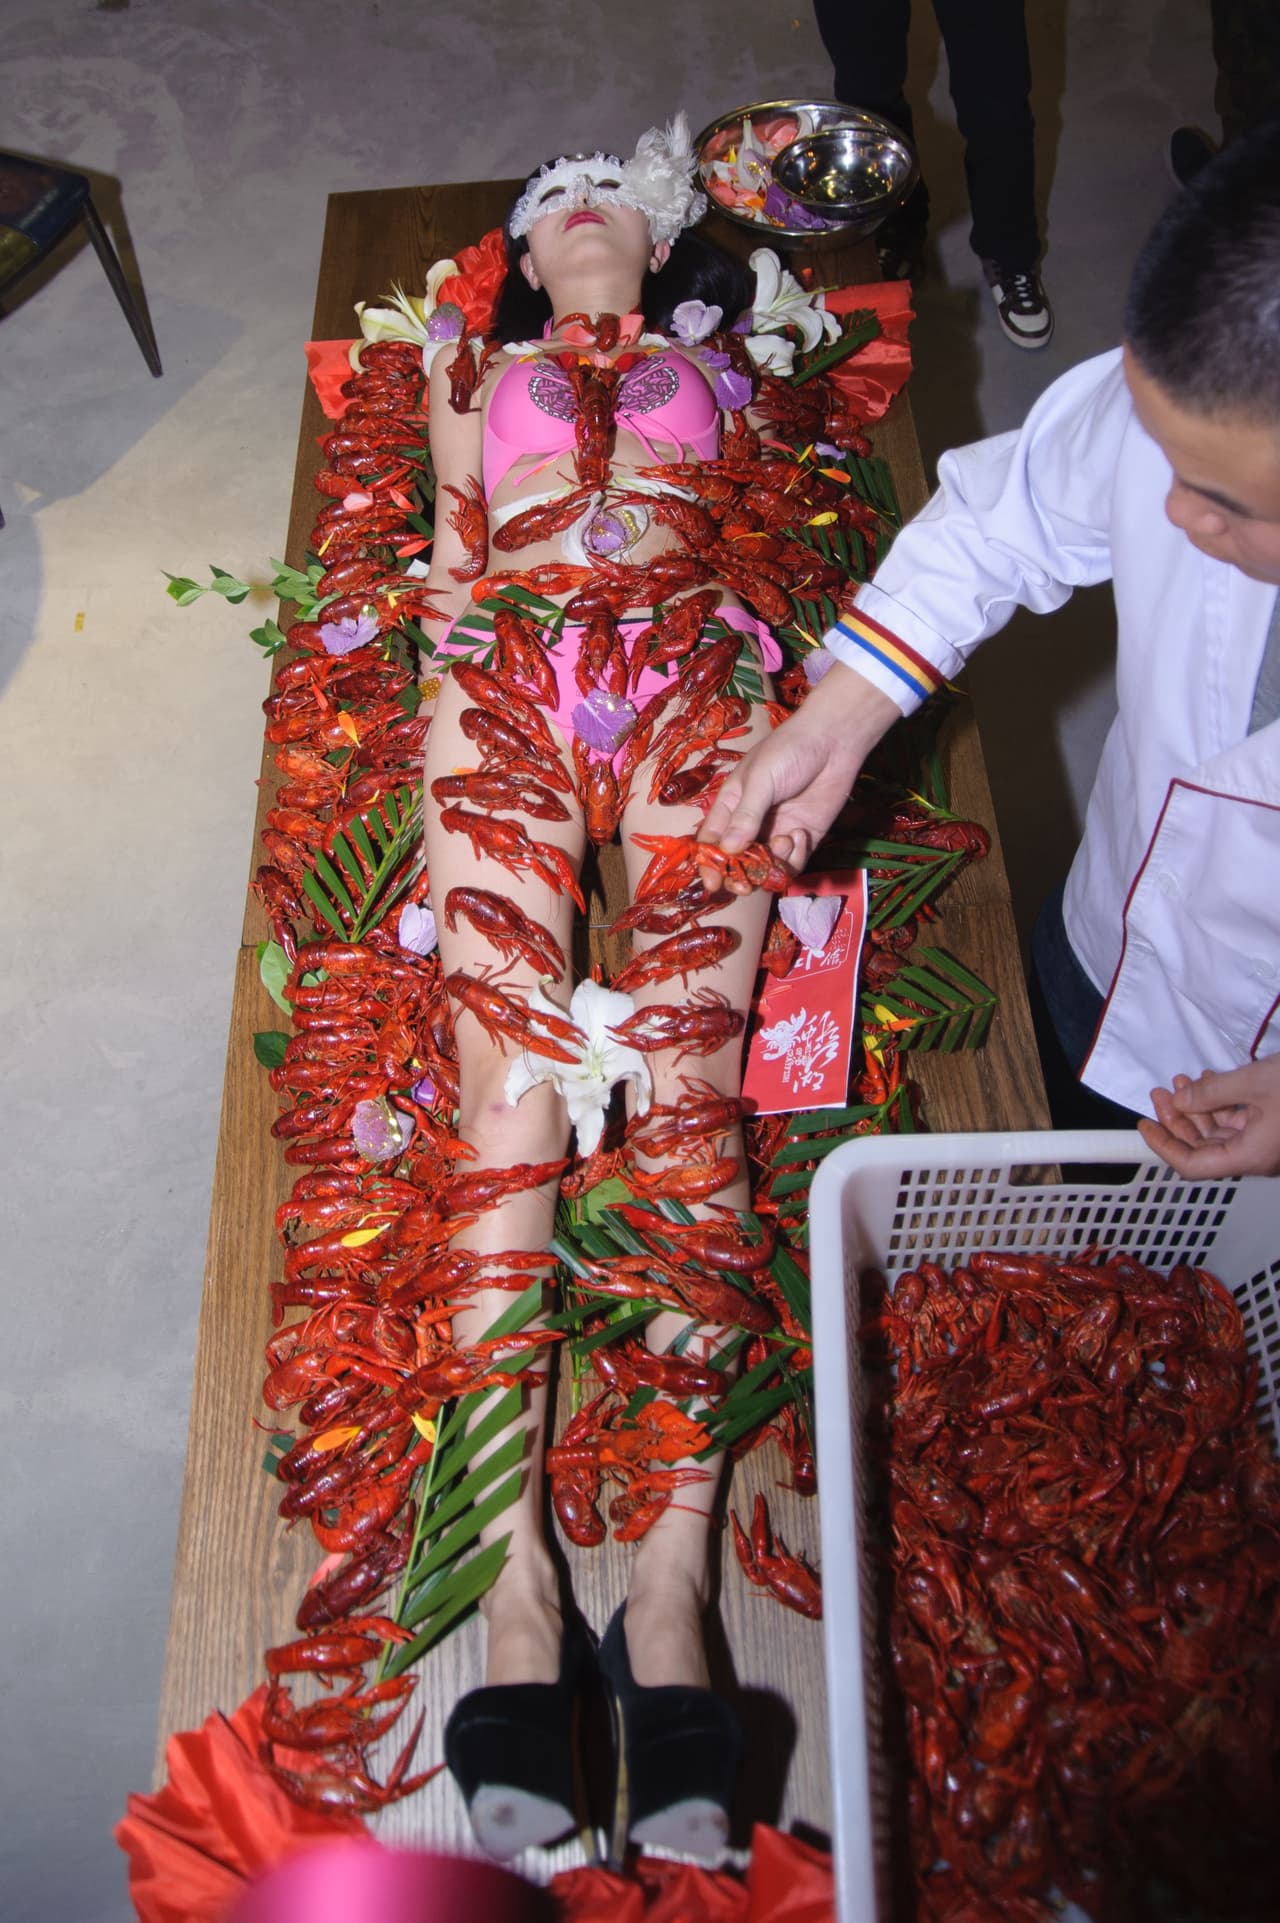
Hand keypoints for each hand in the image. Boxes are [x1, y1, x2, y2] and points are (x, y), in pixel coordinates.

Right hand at [698, 663, 900, 891]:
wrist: (834, 740)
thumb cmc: (788, 750)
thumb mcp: (761, 780)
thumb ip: (746, 816)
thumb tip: (728, 850)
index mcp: (730, 806)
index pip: (712, 842)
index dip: (709, 864)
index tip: (712, 882)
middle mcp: (750, 824)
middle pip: (737, 862)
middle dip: (741, 875)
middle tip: (749, 881)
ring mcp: (777, 832)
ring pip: (765, 868)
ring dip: (773, 864)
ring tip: (786, 839)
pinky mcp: (803, 838)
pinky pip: (792, 863)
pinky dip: (795, 857)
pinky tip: (802, 833)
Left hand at [1137, 1056, 1279, 1177]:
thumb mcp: (1253, 1081)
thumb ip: (1210, 1093)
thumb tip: (1179, 1101)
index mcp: (1250, 1156)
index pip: (1192, 1165)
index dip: (1163, 1145)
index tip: (1145, 1125)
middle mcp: (1256, 1157)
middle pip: (1203, 1148)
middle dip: (1178, 1119)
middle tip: (1160, 1093)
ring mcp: (1266, 1144)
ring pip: (1220, 1133)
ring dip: (1198, 1107)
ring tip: (1182, 1082)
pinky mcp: (1274, 1129)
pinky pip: (1239, 1124)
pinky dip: (1220, 1105)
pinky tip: (1209, 1082)